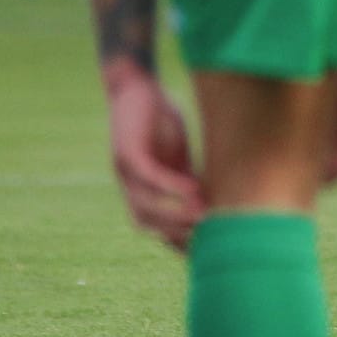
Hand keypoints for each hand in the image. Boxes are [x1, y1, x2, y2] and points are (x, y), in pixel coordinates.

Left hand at [104, 67, 204, 250]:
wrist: (136, 87)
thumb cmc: (160, 121)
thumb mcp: (179, 156)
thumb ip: (190, 181)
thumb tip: (211, 208)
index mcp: (142, 190)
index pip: (156, 226)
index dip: (177, 241)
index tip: (205, 249)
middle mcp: (129, 186)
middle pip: (146, 224)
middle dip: (174, 235)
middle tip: (204, 238)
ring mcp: (124, 171)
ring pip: (145, 206)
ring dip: (173, 216)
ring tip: (202, 218)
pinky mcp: (127, 152)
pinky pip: (147, 177)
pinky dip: (169, 187)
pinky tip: (192, 190)